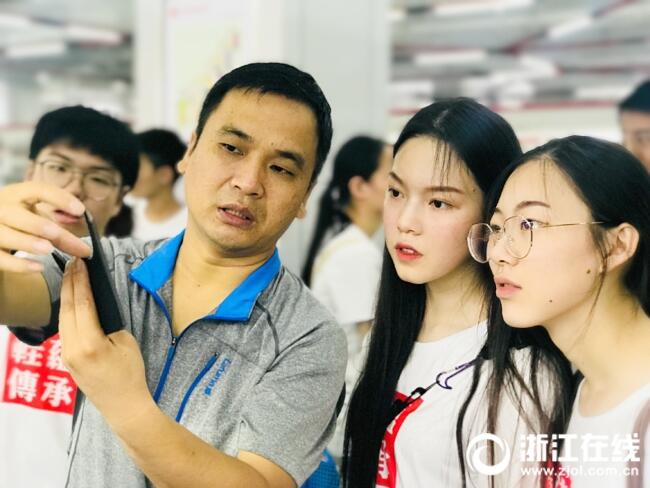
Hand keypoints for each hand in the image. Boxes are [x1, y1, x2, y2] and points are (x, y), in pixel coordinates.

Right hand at [0, 181, 90, 272]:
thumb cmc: (19, 223)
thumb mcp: (38, 219)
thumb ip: (60, 230)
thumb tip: (84, 244)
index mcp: (16, 195)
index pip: (37, 189)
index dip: (59, 198)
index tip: (80, 210)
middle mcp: (0, 209)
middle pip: (14, 213)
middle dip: (36, 223)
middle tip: (56, 233)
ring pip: (3, 234)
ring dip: (26, 242)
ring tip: (47, 249)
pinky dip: (18, 264)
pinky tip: (38, 267)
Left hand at [59, 257, 153, 428]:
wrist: (123, 406)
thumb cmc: (130, 374)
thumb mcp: (126, 342)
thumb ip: (109, 322)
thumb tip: (98, 304)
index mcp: (90, 343)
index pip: (83, 303)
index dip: (82, 280)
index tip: (81, 263)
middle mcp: (72, 349)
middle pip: (68, 308)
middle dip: (70, 282)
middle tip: (73, 263)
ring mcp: (66, 355)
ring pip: (63, 318)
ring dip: (66, 295)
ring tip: (70, 276)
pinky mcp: (66, 359)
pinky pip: (65, 329)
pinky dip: (67, 311)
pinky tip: (71, 300)